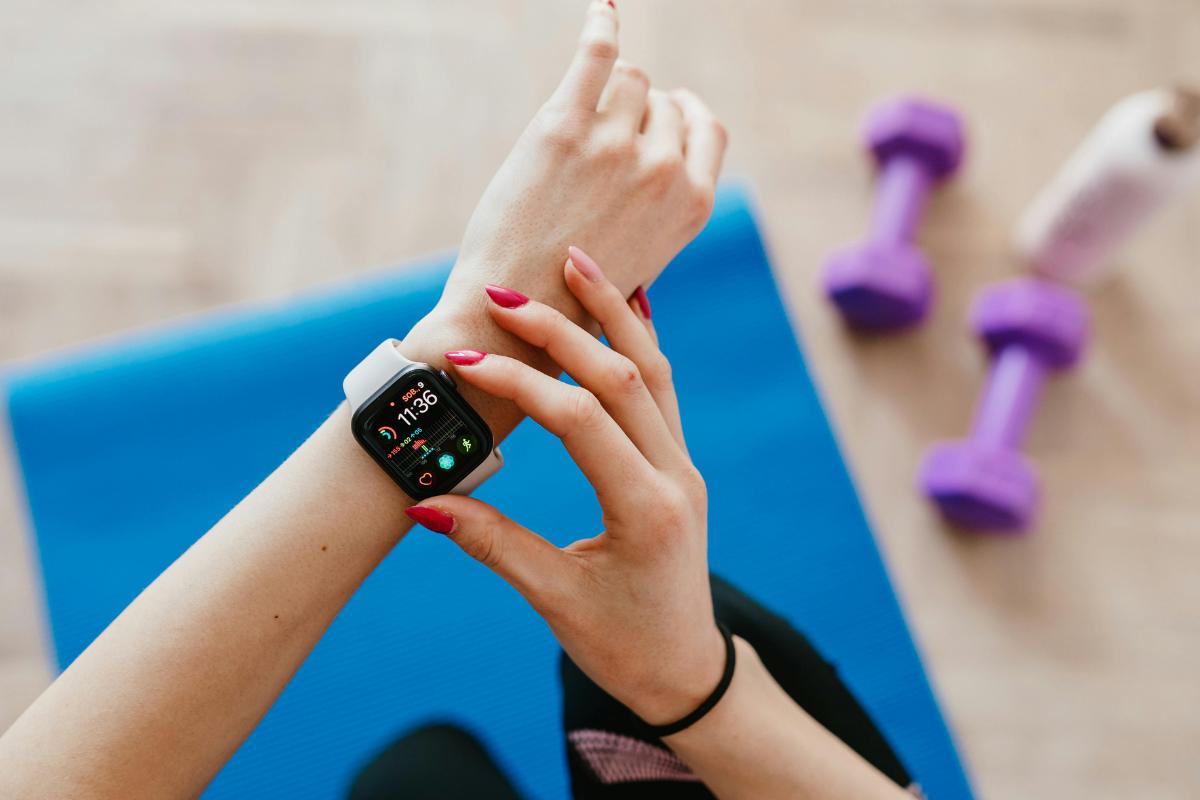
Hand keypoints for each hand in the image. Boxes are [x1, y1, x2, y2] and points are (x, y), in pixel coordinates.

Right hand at [405, 246, 722, 724]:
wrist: (686, 670)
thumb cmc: (623, 645)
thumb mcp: (554, 599)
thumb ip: (493, 544)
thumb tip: (423, 503)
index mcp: (644, 509)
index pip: (577, 420)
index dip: (518, 383)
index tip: (462, 363)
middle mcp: (674, 476)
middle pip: (621, 377)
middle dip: (561, 329)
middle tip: (507, 293)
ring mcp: (682, 466)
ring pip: (653, 371)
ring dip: (613, 313)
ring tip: (577, 262)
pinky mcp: (678, 465)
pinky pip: (664, 389)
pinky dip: (640, 343)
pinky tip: (626, 305)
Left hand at [433, 0, 726, 325]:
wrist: (519, 313)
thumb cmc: (575, 294)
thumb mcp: (644, 258)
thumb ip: (662, 209)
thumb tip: (665, 167)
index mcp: (693, 204)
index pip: (706, 127)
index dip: (681, 115)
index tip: (664, 109)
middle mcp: (664, 169)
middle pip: (660, 100)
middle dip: (634, 112)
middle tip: (597, 143)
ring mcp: (616, 145)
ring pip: (627, 78)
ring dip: (606, 92)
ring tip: (577, 125)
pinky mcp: (565, 128)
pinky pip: (596, 56)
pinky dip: (601, 27)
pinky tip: (602, 11)